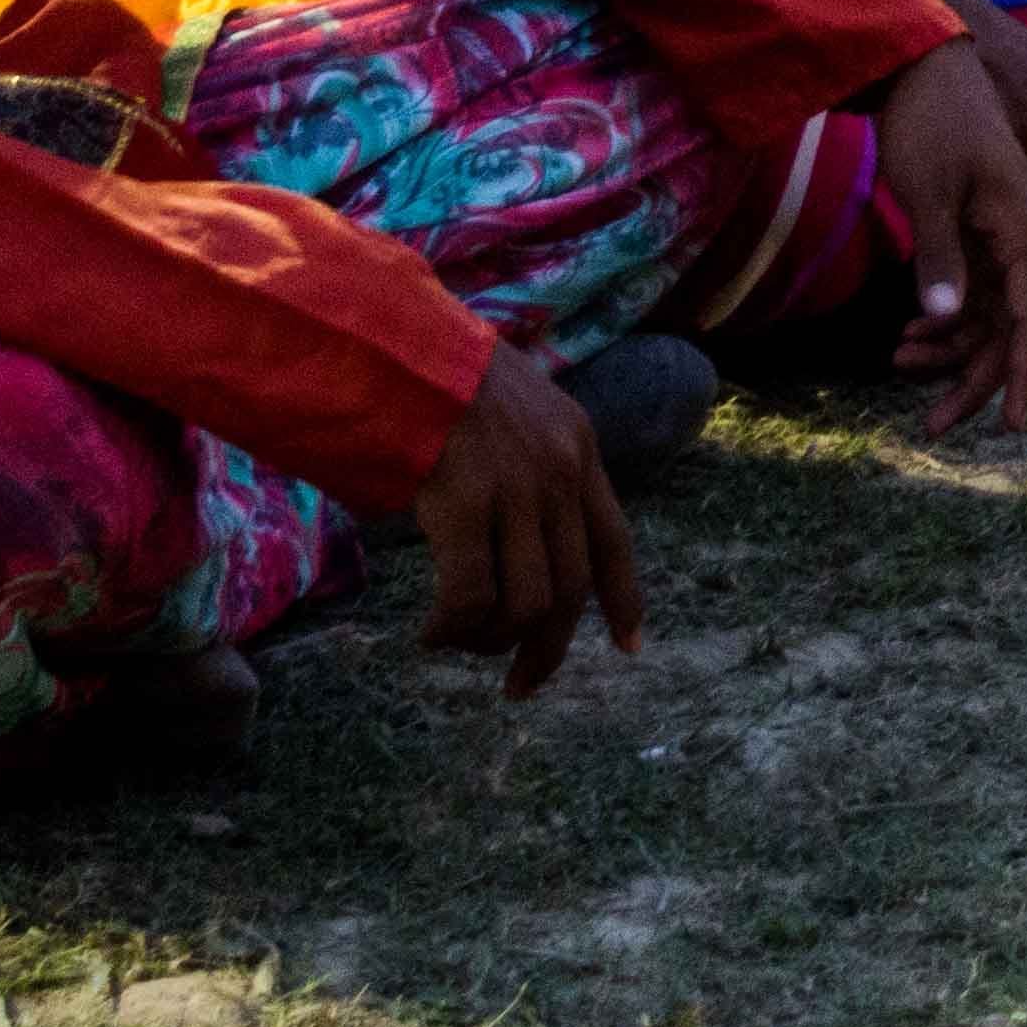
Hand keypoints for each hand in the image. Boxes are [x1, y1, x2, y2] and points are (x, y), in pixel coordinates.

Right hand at [410, 342, 641, 703]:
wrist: (395, 341)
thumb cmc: (439, 373)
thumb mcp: (514, 406)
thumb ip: (531, 462)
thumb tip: (521, 538)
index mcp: (579, 445)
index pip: (616, 539)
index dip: (625, 600)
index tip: (630, 646)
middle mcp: (560, 471)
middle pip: (571, 589)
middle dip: (548, 650)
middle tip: (520, 685)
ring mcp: (516, 489)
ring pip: (527, 604)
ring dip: (491, 640)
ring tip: (457, 639)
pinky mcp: (465, 505)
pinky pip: (470, 598)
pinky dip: (451, 630)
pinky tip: (429, 634)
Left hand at [868, 39, 1026, 435]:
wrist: (927, 65)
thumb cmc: (929, 120)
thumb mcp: (927, 189)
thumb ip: (939, 255)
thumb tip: (947, 317)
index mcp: (1024, 228)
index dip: (1023, 375)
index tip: (1013, 426)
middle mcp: (1026, 238)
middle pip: (1012, 331)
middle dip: (973, 381)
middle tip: (932, 427)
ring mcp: (1006, 236)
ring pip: (991, 317)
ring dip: (951, 350)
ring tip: (898, 363)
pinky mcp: (983, 231)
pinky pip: (977, 293)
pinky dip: (945, 319)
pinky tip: (908, 331)